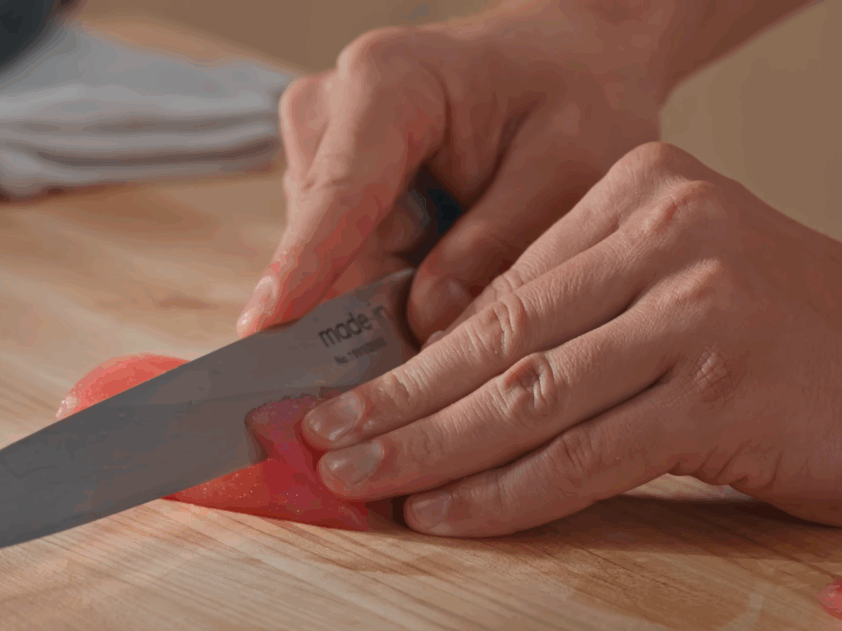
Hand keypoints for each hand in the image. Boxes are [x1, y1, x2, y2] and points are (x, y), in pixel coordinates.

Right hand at [234, 4, 664, 340]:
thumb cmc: (577, 96)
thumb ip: (497, 247)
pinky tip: (443, 280)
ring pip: (332, 259)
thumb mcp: (566, 171)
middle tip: (436, 359)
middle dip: (372, 309)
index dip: (304, 265)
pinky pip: (343, 259)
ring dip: (390, 297)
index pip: (339, 190)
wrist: (572, 59)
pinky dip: (390, 287)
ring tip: (468, 282)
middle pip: (326, 241)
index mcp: (391, 83)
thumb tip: (423, 328)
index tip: (264, 325)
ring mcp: (324, 147)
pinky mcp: (329, 180)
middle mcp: (335, 108)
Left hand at [299, 142, 841, 535]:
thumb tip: (449, 379)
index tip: (347, 394)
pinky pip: (586, 450)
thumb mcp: (674, 289)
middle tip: (322, 439)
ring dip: (432, 448)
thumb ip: (577, 312)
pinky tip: (448, 512)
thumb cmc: (785, 341)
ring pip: (530, 393)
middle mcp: (667, 232)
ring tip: (361, 480)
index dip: (413, 352)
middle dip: (398, 399)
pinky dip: (508, 491)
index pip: (501, 288)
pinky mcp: (724, 386)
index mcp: (641, 192)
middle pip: (499, 336)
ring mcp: (700, 305)